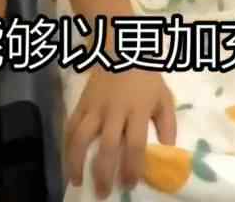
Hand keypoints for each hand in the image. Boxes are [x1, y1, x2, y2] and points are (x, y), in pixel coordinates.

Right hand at [65, 66, 176, 197]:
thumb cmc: (146, 75)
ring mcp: (94, 106)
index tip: (129, 185)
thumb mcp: (164, 96)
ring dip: (76, 162)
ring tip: (76, 182)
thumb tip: (168, 149)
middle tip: (104, 193)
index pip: (134, 145)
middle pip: (107, 147)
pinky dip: (66, 144)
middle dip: (104, 173)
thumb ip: (167, 123)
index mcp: (137, 110)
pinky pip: (70, 125)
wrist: (122, 47)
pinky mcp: (81, 102)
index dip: (131, 167)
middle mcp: (114, 111)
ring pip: (81, 138)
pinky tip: (67, 160)